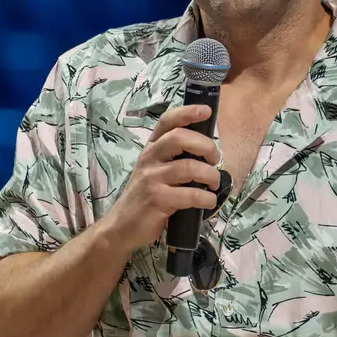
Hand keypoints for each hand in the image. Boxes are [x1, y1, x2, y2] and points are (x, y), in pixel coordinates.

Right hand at [100, 104, 221, 255]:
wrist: (122, 226)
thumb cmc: (145, 196)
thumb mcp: (154, 170)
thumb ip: (174, 157)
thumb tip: (207, 149)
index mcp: (151, 148)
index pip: (167, 121)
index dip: (187, 112)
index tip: (206, 110)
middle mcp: (150, 158)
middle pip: (179, 138)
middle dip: (205, 146)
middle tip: (215, 159)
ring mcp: (152, 179)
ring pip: (189, 167)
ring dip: (210, 175)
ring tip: (214, 184)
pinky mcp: (157, 200)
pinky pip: (189, 195)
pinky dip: (205, 198)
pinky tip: (208, 202)